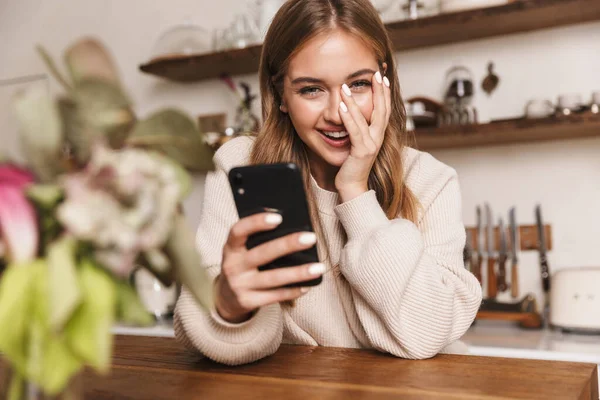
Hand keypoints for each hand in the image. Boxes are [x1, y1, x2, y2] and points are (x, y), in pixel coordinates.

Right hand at [214, 212, 324, 322]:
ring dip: (298, 273)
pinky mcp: (248, 302)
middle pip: (263, 254)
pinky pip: (275, 296)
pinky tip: (308, 285)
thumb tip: (289, 226)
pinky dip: (293, 290)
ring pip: (273, 278)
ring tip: (319, 267)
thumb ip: (256, 239)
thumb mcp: (240, 250)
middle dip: (288, 245)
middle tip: (311, 238)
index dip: (256, 223)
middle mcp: (233, 266)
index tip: (278, 218)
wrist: (225, 297)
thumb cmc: (241, 265)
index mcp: (230, 248)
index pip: (238, 231)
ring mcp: (240, 285)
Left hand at [335, 71, 390, 202]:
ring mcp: (371, 145)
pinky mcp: (361, 152)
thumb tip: (350, 112)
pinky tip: (342, 106)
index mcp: (378, 135)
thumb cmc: (351, 165)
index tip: (382, 76)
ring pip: (366, 118)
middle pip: (382, 109)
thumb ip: (356, 128)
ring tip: (346, 86)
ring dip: (355, 100)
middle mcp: (378, 138)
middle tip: (376, 73)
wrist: (352, 187)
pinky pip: (354, 131)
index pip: (384, 109)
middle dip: (379, 90)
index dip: (384, 92)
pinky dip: (348, 117)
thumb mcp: (355, 143)